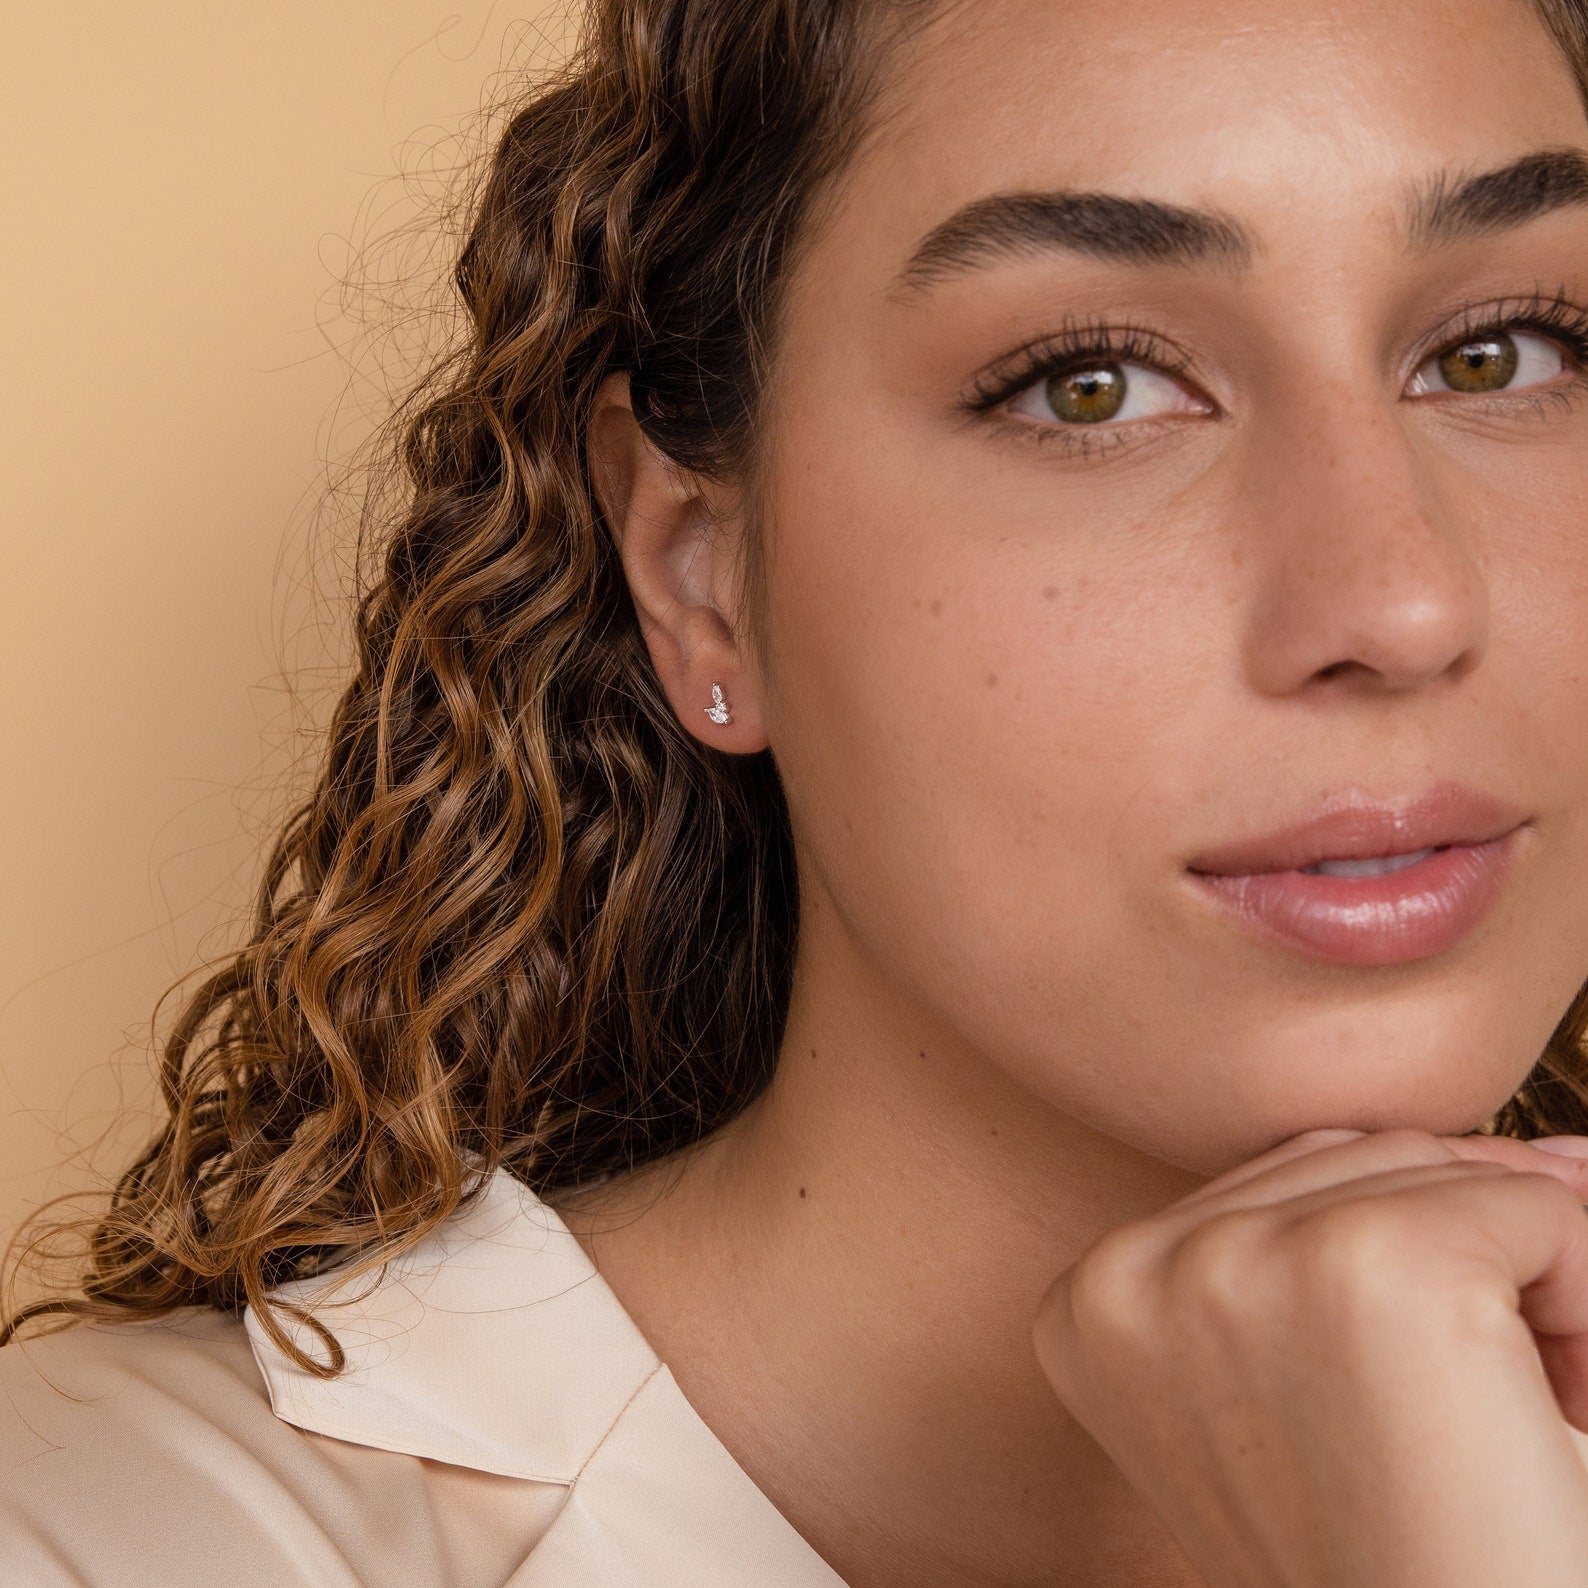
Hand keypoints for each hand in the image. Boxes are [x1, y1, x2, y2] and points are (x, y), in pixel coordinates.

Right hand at [1031, 1127, 1587, 1586]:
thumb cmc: (1397, 1575)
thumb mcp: (1315, 1393)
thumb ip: (1376, 1234)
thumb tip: (1569, 1144)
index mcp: (1092, 1301)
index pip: (1285, 1179)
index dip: (1395, 1265)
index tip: (1414, 1400)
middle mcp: (1134, 1266)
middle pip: (1361, 1154)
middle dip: (1468, 1262)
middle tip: (1493, 1415)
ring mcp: (1240, 1261)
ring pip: (1442, 1167)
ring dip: (1526, 1283)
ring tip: (1523, 1417)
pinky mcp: (1373, 1271)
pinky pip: (1533, 1207)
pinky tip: (1555, 1411)